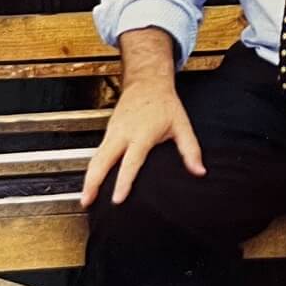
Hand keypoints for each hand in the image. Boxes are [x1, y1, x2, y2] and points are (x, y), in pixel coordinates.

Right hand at [80, 82, 203, 207]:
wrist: (146, 83)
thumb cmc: (164, 103)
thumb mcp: (182, 125)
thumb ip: (190, 150)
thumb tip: (199, 171)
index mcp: (142, 133)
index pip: (130, 161)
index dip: (123, 181)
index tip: (117, 198)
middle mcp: (123, 133)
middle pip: (102, 161)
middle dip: (92, 182)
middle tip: (86, 202)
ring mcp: (112, 132)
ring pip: (95, 158)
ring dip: (88, 178)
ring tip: (85, 199)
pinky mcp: (108, 132)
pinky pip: (97, 153)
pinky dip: (92, 169)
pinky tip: (91, 183)